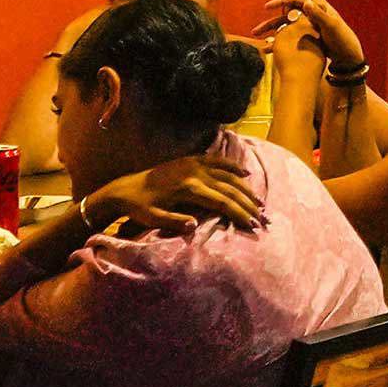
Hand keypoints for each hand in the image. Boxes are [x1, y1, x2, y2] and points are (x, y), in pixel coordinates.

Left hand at [84, 151, 270, 241]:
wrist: (124, 189)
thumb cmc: (139, 208)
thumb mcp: (153, 218)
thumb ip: (174, 221)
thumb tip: (194, 225)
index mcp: (188, 188)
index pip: (222, 201)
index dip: (239, 213)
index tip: (253, 225)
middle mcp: (194, 173)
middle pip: (229, 188)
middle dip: (248, 203)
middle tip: (263, 217)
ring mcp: (192, 164)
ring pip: (227, 174)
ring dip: (245, 188)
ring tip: (259, 201)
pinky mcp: (189, 161)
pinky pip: (216, 161)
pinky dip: (232, 167)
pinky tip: (244, 174)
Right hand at [262, 0, 365, 78]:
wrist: (350, 59)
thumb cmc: (343, 41)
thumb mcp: (332, 27)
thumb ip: (320, 13)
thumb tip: (307, 0)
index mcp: (319, 9)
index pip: (297, 0)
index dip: (281, 2)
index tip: (267, 8)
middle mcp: (312, 16)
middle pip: (287, 16)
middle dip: (271, 22)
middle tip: (256, 30)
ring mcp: (309, 28)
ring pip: (286, 29)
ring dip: (272, 35)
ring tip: (259, 42)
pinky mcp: (308, 39)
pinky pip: (290, 39)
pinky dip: (280, 44)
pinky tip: (269, 51)